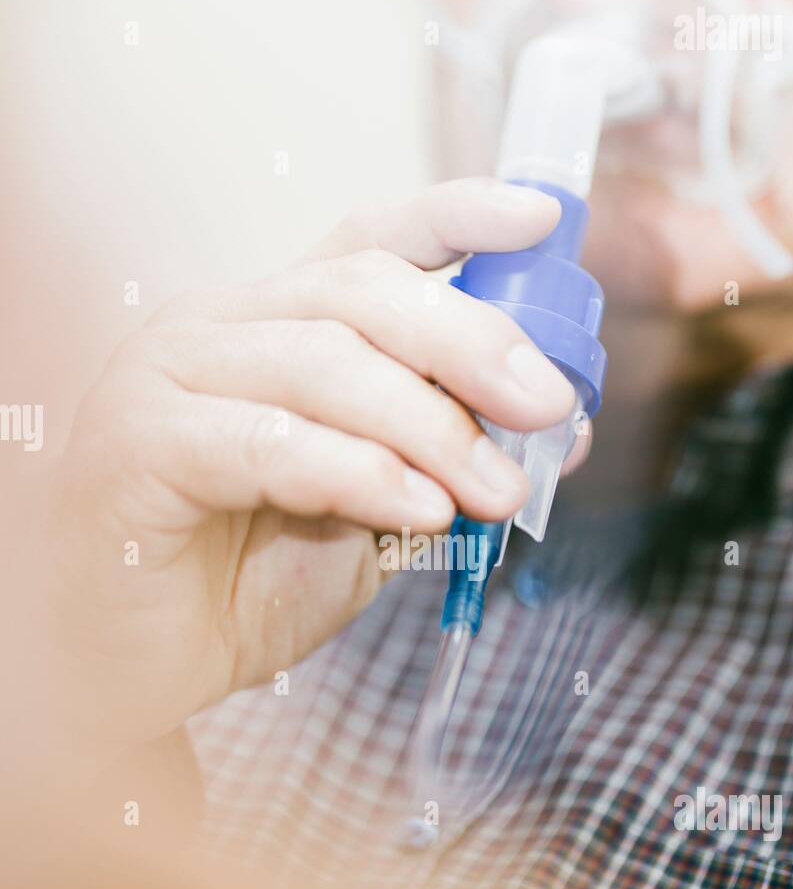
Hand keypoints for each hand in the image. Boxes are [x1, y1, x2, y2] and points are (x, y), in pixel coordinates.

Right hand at [48, 178, 577, 749]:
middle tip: (547, 404)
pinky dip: (360, 473)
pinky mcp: (138, 443)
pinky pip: (270, 443)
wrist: (134, 669)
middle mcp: (216, 327)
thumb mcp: (374, 512)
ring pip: (324, 363)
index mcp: (271, 325)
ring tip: (496, 491)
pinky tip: (419, 512)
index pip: (365, 245)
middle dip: (471, 342)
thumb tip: (562, 427)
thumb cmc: (245, 584)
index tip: (541, 220)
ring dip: (431, 428)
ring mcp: (166, 376)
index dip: (454, 219)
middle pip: (360, 293)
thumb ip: (446, 462)